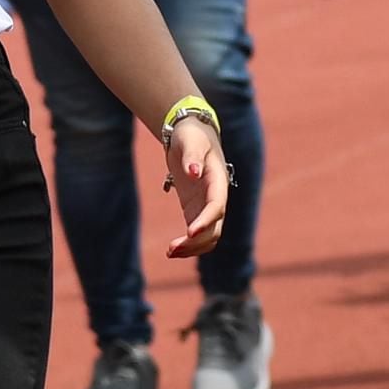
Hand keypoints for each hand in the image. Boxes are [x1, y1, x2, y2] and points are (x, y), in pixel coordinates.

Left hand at [160, 115, 231, 256]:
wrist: (191, 136)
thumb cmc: (191, 136)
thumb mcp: (191, 141)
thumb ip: (193, 156)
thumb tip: (193, 172)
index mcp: (218, 180)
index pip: (217, 206)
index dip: (206, 220)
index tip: (190, 232)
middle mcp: (217, 197)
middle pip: (215, 228)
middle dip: (196, 242)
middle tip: (171, 248)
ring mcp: (207, 206)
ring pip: (208, 237)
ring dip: (193, 248)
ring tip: (170, 252)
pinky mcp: (196, 211)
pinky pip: (197, 235)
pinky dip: (188, 245)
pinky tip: (172, 250)